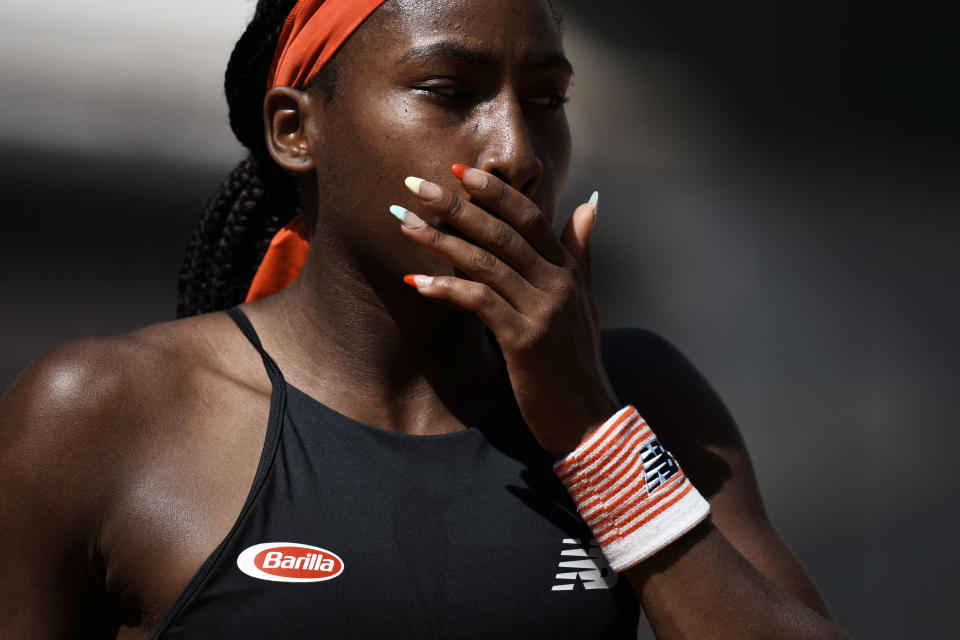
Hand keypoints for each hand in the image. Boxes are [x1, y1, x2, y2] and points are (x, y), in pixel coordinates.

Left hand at [392, 166, 618, 456]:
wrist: (587, 418)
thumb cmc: (576, 360)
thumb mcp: (585, 301)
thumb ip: (581, 252)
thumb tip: (589, 203)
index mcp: (567, 271)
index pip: (531, 218)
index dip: (495, 192)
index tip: (458, 170)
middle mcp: (557, 284)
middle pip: (501, 233)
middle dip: (457, 206)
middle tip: (416, 185)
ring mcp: (541, 311)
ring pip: (485, 263)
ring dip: (441, 241)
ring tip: (405, 225)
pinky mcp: (523, 340)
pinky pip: (479, 302)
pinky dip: (446, 288)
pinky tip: (417, 282)